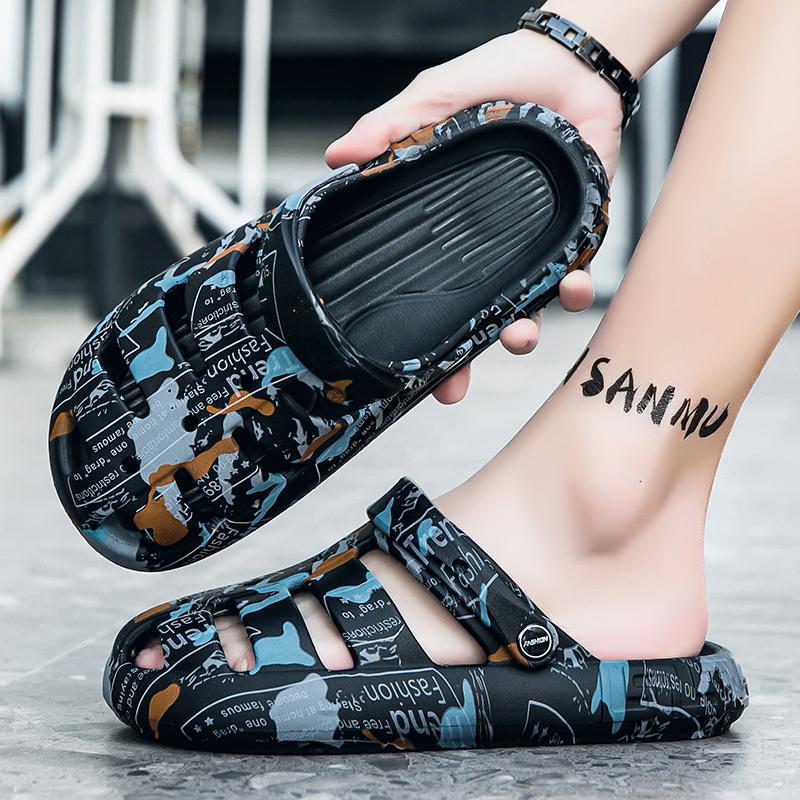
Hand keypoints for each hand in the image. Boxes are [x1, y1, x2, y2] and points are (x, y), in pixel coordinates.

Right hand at [326, 30, 622, 402]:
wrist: (566, 63)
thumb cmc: (496, 81)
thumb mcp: (434, 102)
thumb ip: (391, 129)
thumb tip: (337, 157)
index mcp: (448, 231)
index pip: (425, 290)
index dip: (414, 332)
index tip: (400, 369)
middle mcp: (486, 250)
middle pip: (470, 320)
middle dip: (462, 361)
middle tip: (450, 387)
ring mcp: (530, 249)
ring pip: (523, 311)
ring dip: (520, 333)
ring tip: (515, 337)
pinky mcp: (575, 237)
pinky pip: (577, 277)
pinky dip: (578, 288)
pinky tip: (575, 286)